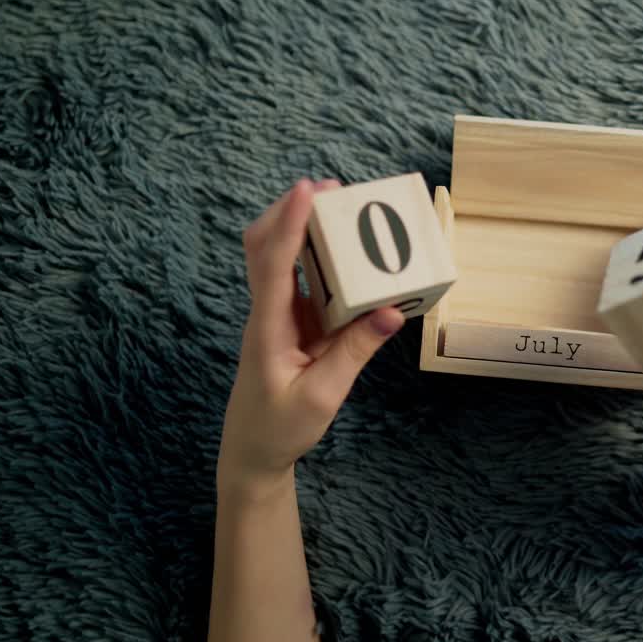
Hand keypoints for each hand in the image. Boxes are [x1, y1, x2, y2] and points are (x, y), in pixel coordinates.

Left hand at [218, 179, 404, 500]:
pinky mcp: (291, 325)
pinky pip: (302, 281)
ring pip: (280, 258)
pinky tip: (349, 256)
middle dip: (292, 211)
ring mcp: (277, 317)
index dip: (289, 223)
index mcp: (267, 328)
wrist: (252, 452)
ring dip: (305, 229)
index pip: (273, 264)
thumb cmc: (280, 428)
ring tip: (343, 210)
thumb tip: (390, 312)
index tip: (307, 189)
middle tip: (332, 189)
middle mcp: (267, 313)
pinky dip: (321, 260)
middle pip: (265, 245)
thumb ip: (355, 352)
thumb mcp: (323, 396)